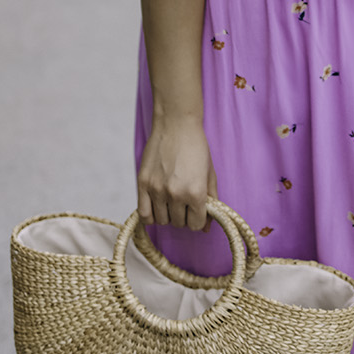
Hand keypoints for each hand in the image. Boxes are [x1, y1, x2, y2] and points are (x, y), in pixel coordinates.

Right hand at [136, 117, 218, 233]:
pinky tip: (157, 206)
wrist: (176, 124)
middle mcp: (175, 194)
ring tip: (171, 201)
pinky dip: (151, 216)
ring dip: (168, 215)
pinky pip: (144, 214)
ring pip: (162, 221)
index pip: (196, 224)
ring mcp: (157, 190)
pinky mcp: (142, 184)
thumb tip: (207, 228)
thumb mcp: (210, 174)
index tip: (197, 210)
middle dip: (184, 216)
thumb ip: (211, 202)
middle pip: (179, 224)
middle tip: (184, 201)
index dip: (198, 218)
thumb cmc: (196, 147)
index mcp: (195, 193)